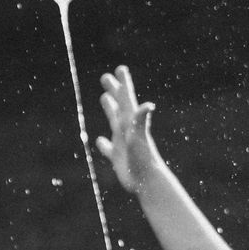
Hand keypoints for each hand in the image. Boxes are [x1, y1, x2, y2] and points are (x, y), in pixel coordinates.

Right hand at [97, 65, 159, 192]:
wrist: (147, 181)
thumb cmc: (144, 158)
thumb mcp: (139, 137)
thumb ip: (141, 120)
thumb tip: (149, 105)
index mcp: (131, 122)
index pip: (126, 98)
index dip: (123, 83)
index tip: (120, 68)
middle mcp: (126, 129)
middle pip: (118, 105)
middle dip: (113, 90)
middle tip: (106, 77)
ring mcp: (122, 142)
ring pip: (113, 121)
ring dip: (109, 109)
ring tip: (104, 98)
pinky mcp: (118, 157)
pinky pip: (108, 148)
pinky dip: (103, 143)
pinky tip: (100, 141)